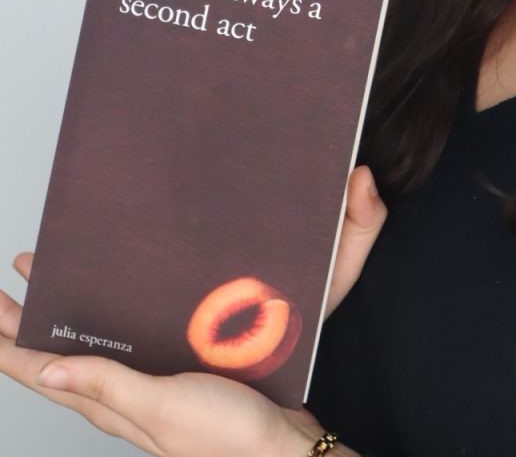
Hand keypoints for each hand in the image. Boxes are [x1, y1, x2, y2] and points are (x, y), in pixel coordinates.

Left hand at [0, 164, 386, 455]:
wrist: (278, 448)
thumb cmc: (225, 434)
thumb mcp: (161, 406)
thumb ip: (109, 386)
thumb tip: (46, 370)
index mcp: (107, 405)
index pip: (41, 372)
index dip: (9, 341)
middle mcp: (119, 398)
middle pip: (57, 358)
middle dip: (26, 323)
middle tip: (9, 285)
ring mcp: (147, 389)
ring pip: (91, 350)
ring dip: (66, 320)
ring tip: (50, 286)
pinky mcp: (174, 378)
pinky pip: (128, 349)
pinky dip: (111, 326)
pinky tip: (119, 310)